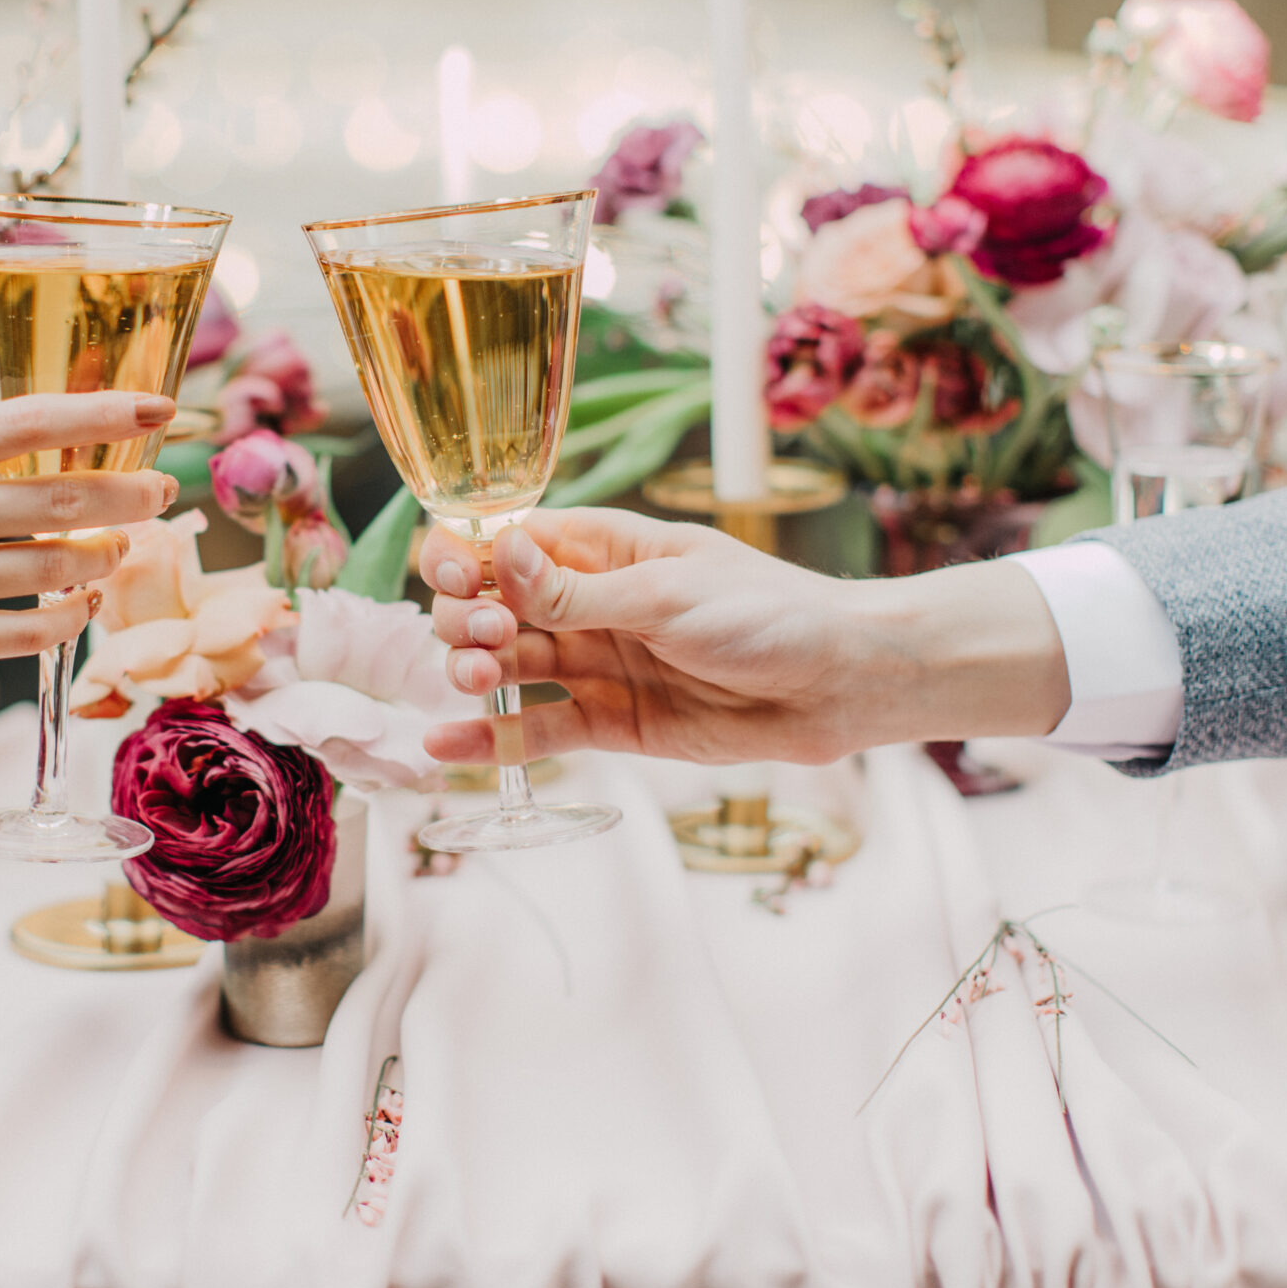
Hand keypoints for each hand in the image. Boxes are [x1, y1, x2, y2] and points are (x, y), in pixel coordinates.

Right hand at [0, 391, 182, 689]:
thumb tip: (59, 450)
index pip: (26, 421)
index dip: (104, 416)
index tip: (161, 409)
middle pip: (55, 500)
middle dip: (127, 495)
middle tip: (163, 490)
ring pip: (51, 570)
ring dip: (103, 558)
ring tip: (120, 548)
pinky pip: (23, 633)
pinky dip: (68, 618)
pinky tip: (80, 603)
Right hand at [418, 509, 1071, 765]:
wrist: (840, 684)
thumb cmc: (770, 614)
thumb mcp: (668, 595)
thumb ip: (577, 591)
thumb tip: (501, 556)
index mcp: (604, 547)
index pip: (509, 542)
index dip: (468, 556)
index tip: (456, 578)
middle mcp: (588, 602)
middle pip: (493, 606)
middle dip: (468, 619)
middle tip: (484, 639)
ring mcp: (597, 664)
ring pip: (509, 667)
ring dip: (474, 673)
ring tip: (471, 684)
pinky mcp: (611, 723)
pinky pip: (539, 729)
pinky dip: (492, 738)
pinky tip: (446, 745)